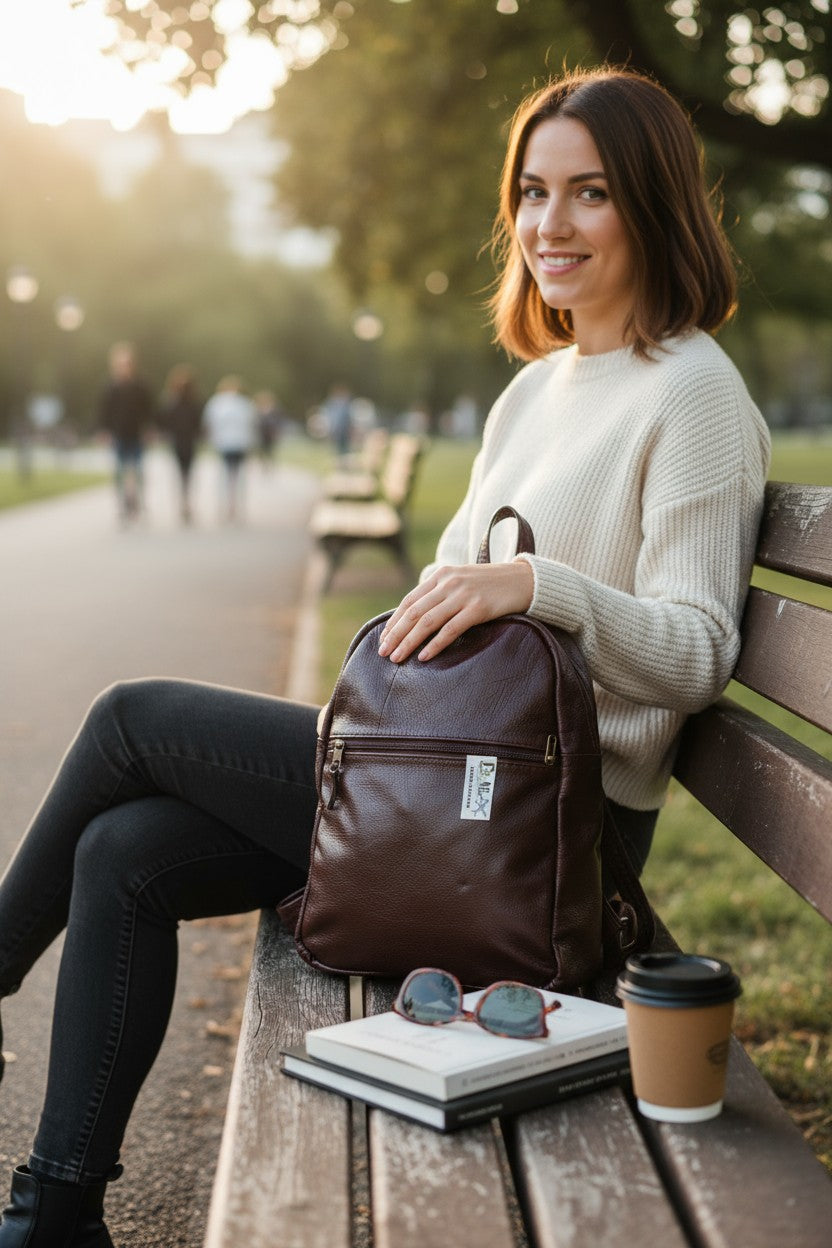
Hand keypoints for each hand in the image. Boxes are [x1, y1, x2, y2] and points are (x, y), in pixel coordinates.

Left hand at [378, 560, 533, 662]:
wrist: (524, 580)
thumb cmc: (491, 585)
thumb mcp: (462, 581)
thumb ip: (441, 593)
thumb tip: (418, 617)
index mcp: (442, 575)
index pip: (410, 601)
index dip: (394, 621)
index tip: (384, 638)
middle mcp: (449, 583)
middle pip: (414, 612)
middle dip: (395, 634)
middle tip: (383, 653)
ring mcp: (463, 595)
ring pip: (427, 622)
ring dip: (408, 642)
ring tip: (397, 658)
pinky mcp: (478, 609)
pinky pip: (450, 630)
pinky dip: (435, 644)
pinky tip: (424, 657)